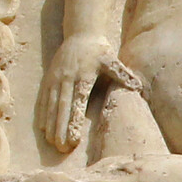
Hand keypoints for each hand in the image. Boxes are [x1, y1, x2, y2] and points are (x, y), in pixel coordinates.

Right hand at [40, 33, 115, 153]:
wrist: (80, 33)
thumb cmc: (99, 50)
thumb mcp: (112, 60)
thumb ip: (122, 74)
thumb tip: (138, 87)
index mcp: (82, 77)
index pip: (76, 103)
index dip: (73, 121)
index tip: (73, 139)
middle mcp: (66, 79)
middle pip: (62, 108)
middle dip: (60, 128)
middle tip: (61, 148)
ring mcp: (55, 79)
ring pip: (51, 105)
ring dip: (50, 124)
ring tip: (51, 142)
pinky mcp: (48, 79)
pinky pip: (44, 99)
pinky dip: (42, 114)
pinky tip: (42, 128)